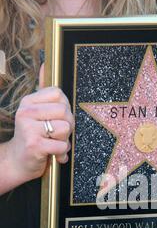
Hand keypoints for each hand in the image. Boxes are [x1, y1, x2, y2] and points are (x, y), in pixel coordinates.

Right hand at [6, 64, 73, 184]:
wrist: (17, 161)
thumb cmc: (32, 136)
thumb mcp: (35, 112)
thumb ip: (42, 91)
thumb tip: (46, 65)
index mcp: (29, 101)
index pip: (59, 94)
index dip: (65, 108)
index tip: (58, 118)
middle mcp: (26, 112)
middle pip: (65, 111)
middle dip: (68, 126)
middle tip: (58, 135)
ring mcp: (29, 128)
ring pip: (65, 128)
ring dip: (65, 141)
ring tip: (54, 144)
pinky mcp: (34, 145)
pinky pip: (61, 145)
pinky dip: (62, 153)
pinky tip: (54, 155)